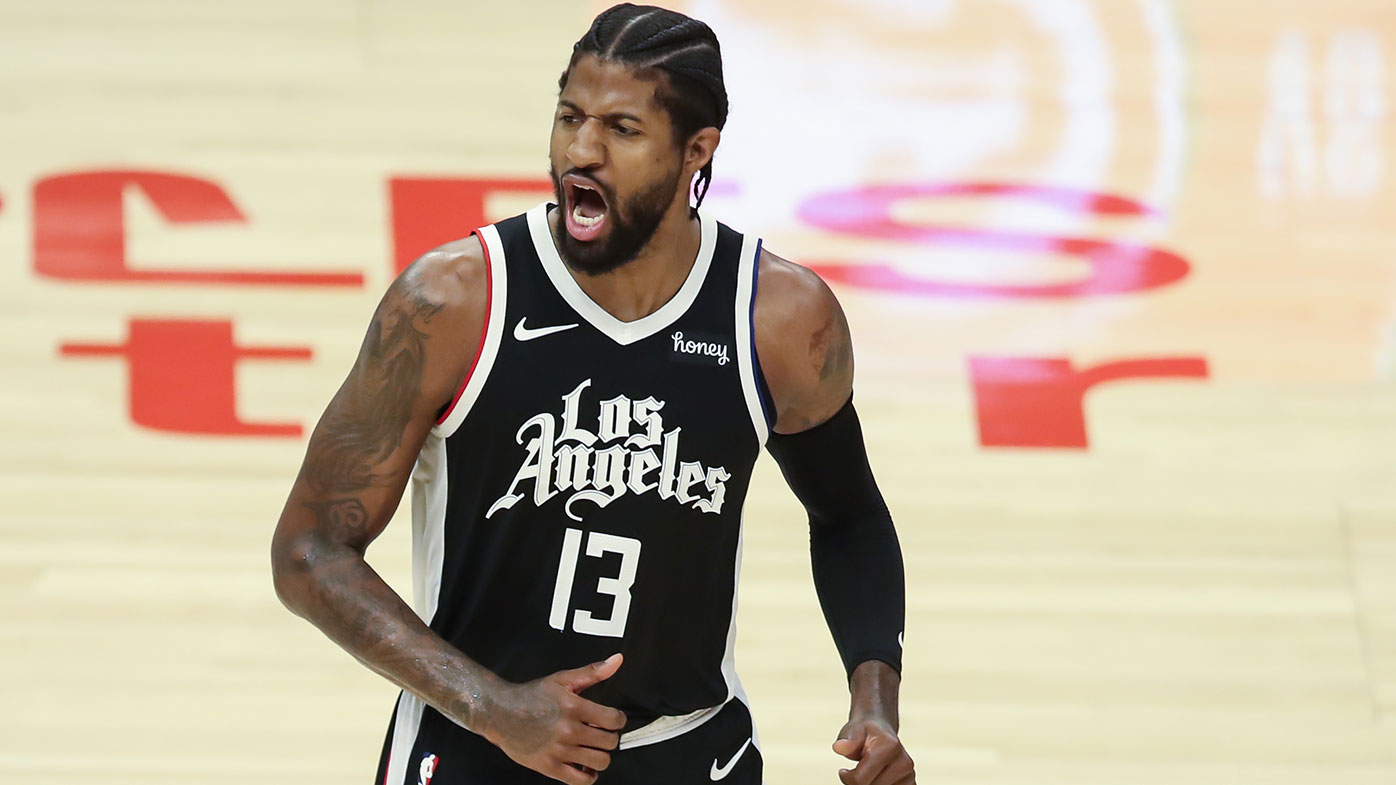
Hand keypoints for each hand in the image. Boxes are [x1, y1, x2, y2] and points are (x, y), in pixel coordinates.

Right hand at [482, 653, 627, 784]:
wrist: (500, 713)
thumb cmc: (531, 696)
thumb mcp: (562, 679)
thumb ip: (592, 672)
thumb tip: (617, 661)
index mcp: (573, 707)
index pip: (614, 720)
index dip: (618, 720)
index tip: (612, 720)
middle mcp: (568, 730)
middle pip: (610, 742)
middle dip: (609, 737)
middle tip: (600, 733)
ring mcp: (558, 750)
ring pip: (600, 762)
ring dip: (600, 756)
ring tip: (592, 748)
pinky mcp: (549, 767)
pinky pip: (581, 781)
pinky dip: (588, 776)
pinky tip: (583, 765)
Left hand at [832, 718, 915, 784]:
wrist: (880, 730)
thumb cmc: (863, 732)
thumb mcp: (852, 731)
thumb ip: (846, 741)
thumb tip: (839, 747)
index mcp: (890, 747)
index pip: (861, 780)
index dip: (847, 778)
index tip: (844, 771)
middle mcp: (904, 762)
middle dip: (858, 784)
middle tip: (855, 771)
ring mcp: (909, 774)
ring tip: (867, 772)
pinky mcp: (911, 782)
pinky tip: (876, 778)